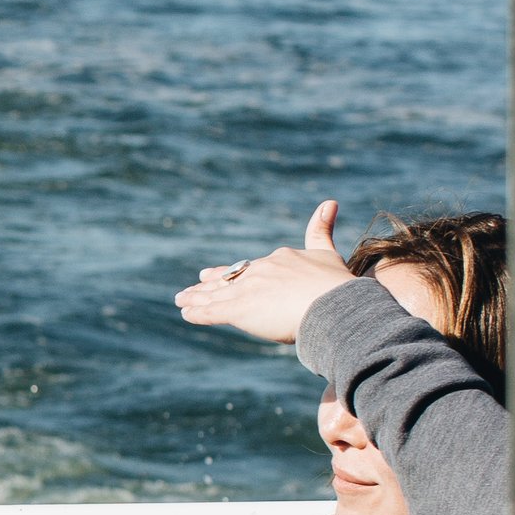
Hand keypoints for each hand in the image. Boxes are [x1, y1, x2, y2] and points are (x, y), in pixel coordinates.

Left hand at [174, 198, 348, 344]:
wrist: (331, 304)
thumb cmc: (333, 284)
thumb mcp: (327, 252)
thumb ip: (322, 230)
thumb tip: (330, 201)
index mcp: (277, 260)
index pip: (250, 267)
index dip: (233, 271)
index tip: (219, 272)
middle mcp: (258, 272)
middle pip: (228, 278)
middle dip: (209, 284)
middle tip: (194, 286)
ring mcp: (246, 290)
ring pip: (215, 294)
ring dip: (197, 297)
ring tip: (181, 300)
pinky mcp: (238, 309)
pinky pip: (212, 311)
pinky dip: (197, 312)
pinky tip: (186, 313)